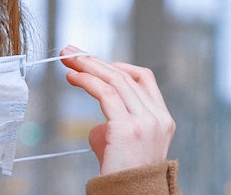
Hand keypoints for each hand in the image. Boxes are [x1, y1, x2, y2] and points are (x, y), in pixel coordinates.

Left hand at [60, 45, 174, 174]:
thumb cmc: (123, 178)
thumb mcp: (124, 145)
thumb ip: (115, 127)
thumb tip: (98, 125)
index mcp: (162, 119)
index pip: (143, 78)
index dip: (116, 65)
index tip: (92, 61)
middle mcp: (158, 117)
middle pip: (125, 75)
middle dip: (95, 60)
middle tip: (71, 52)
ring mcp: (146, 122)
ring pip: (115, 80)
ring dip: (87, 66)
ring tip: (68, 60)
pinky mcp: (127, 128)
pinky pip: (105, 93)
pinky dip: (86, 81)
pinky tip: (72, 78)